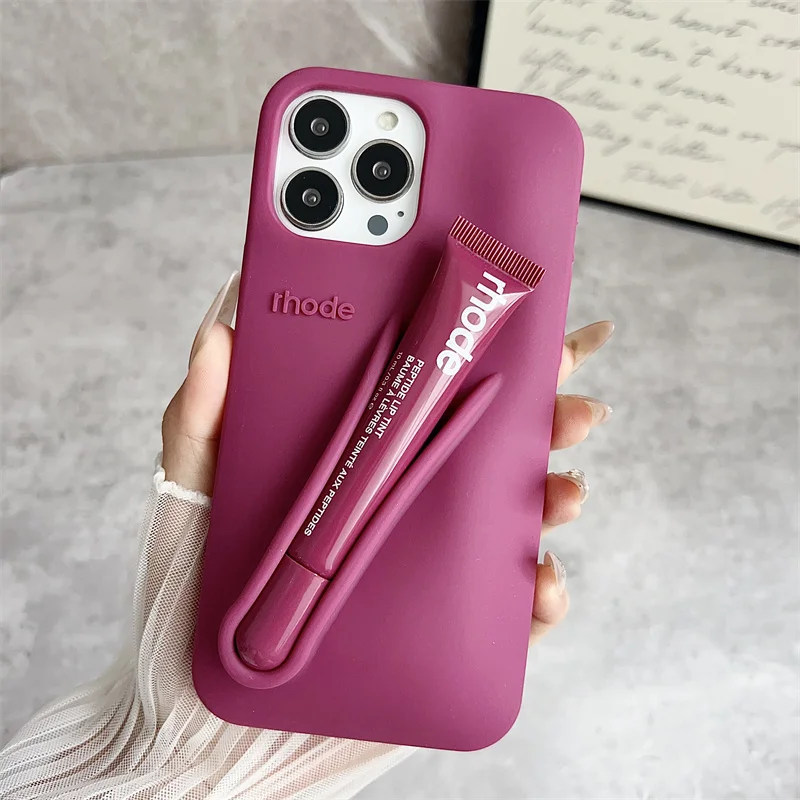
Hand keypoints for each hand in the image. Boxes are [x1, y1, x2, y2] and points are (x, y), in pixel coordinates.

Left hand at [162, 275, 613, 644]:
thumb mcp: (193, 492)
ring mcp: (428, 568)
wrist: (196, 720)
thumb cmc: (188, 599)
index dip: (495, 358)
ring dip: (558, 499)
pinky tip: (542, 586)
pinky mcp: (443, 634)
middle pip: (497, 451)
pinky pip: (511, 616)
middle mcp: (404, 504)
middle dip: (554, 420)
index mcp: (363, 456)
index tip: (541, 327)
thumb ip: (200, 415)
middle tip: (577, 409)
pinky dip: (543, 597)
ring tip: (566, 493)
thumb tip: (218, 331)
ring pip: (517, 524)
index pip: (436, 394)